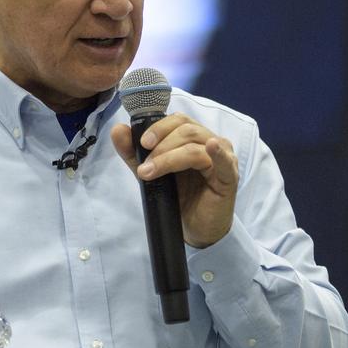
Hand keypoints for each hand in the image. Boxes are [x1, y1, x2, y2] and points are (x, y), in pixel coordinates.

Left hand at [110, 115, 238, 247]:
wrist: (195, 227)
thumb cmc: (179, 197)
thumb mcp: (152, 172)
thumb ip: (134, 152)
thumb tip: (118, 129)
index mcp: (193, 137)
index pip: (178, 120)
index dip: (159, 127)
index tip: (142, 142)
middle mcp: (210, 141)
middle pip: (187, 129)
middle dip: (161, 145)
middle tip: (145, 165)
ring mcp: (223, 157)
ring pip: (195, 146)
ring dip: (169, 157)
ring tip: (151, 173)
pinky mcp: (229, 176)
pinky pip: (223, 161)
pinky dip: (217, 152)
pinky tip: (211, 147)